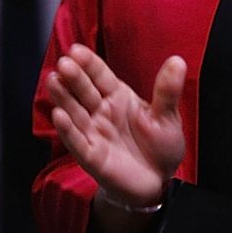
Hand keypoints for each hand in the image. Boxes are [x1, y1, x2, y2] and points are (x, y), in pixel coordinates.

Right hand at [45, 43, 185, 207]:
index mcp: (117, 96)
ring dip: (62, 97)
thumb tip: (178, 61)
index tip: (76, 50)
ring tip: (54, 81)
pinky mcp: (90, 156)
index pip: (99, 75)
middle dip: (73, 77)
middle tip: (64, 64)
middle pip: (83, 91)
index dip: (88, 63)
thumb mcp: (167, 117)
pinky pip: (76, 141)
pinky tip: (59, 115)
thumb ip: (167, 91)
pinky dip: (67, 129)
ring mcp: (92, 132)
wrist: (157, 182)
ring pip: (74, 112)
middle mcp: (100, 111)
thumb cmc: (160, 146)